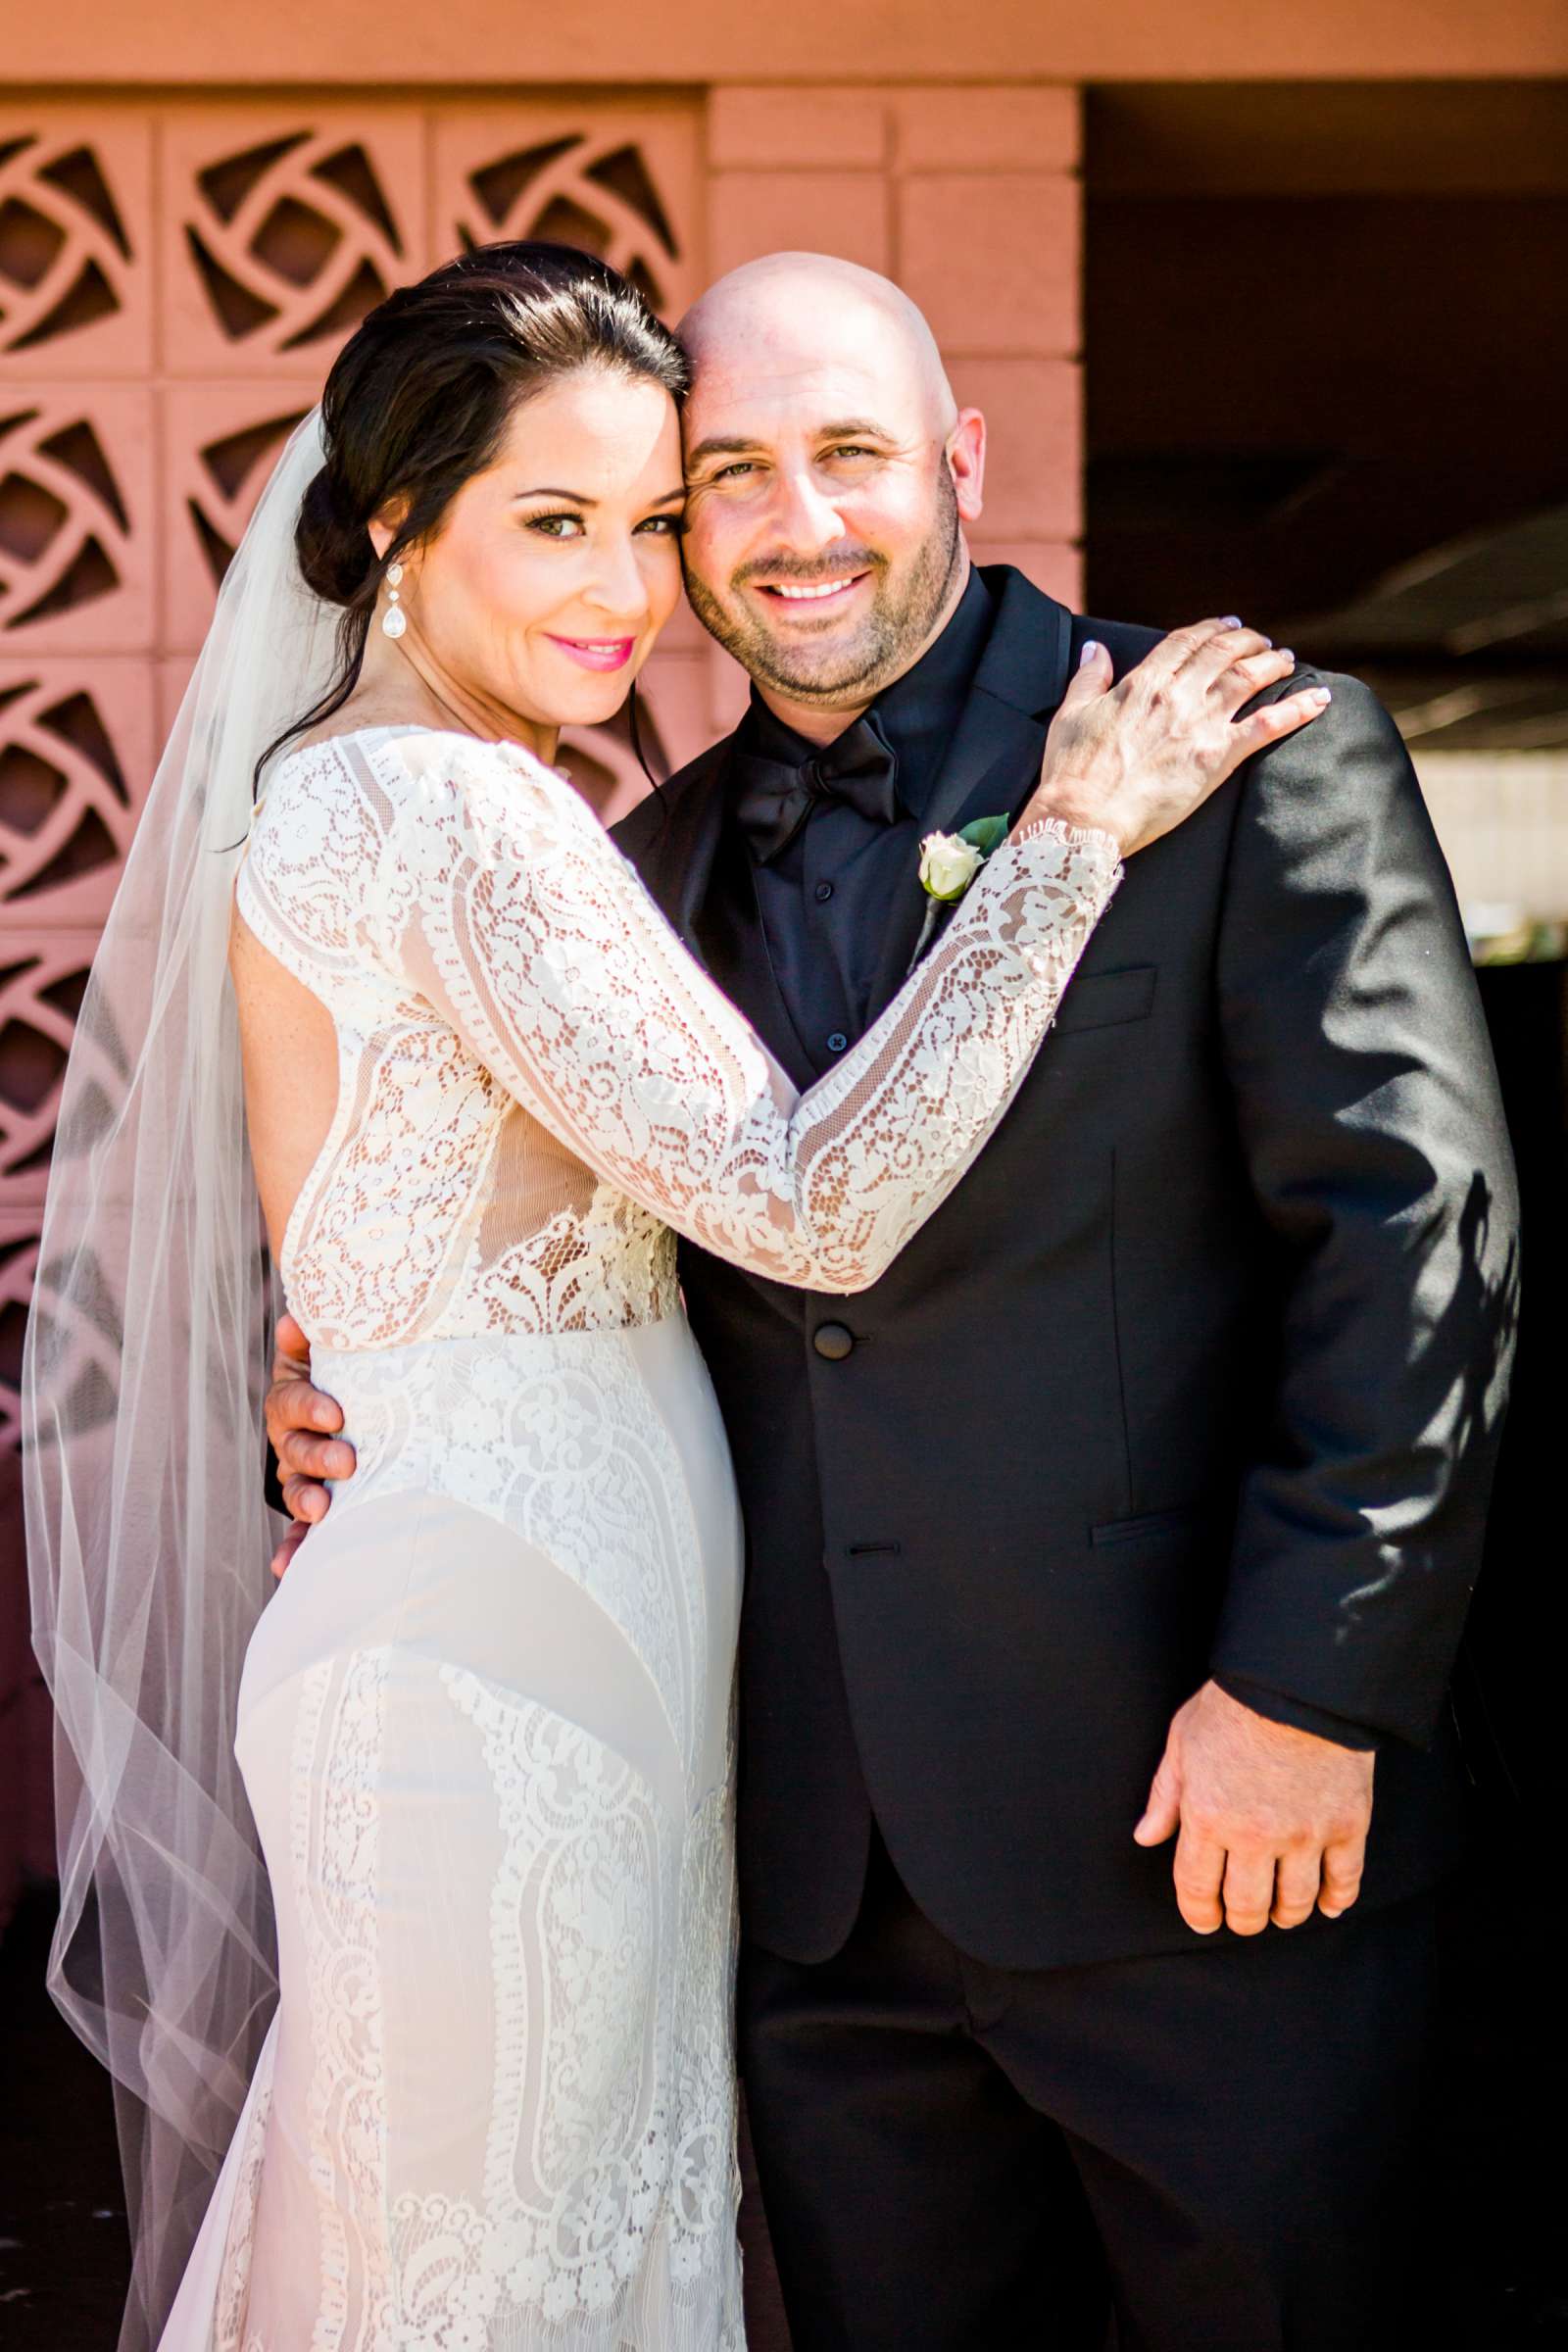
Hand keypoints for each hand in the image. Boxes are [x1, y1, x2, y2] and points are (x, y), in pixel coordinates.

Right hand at [264, 1310, 354, 1578]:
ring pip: (296, 1492)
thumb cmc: (352, 1374)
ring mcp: (303, 1478)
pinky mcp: (317, 1509)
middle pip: (295, 1451)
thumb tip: (294, 1320)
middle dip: (317, 1456)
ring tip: (320, 1511)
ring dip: (305, 1502)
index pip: (290, 1403)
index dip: (308, 1408)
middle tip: (347, 1461)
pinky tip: (286, 1569)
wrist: (367, 1404)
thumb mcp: (335, 1353)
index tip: (336, 1413)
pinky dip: (294, 1550)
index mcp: (293, 1403)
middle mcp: (292, 1442)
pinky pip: (301, 1532)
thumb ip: (318, 1339)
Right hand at [1024, 619, 1331, 857]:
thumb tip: (1096, 648)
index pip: (1186, 641)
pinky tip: (1319, 698)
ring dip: (1272, 663)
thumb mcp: (1071, 715)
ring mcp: (1200, 724)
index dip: (1210, 628)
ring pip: (1249, 677)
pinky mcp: (1217, 757)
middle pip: (1224, 652)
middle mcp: (1177, 694)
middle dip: (1247, 640)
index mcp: (1142, 682)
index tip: (1226, 625)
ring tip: (1286, 659)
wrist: (1084, 817)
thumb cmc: (1071, 772)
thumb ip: (1088, 677)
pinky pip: (1267, 725)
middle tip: (1260, 640)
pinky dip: (1297, 708)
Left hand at [1133, 1679, 1373, 1935]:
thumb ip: (1165, 1796)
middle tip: (1243, 1919)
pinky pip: (1344, 1881)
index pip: (1198, 1888)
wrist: (1297, 1682)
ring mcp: (1304, 1835)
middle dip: (1242, 1920)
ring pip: (1296, 1902)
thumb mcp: (1182, 1742)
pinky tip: (1327, 1905)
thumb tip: (1146, 1836)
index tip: (1204, 1921)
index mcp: (1208, 1818)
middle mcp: (1255, 1836)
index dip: (1200, 1913)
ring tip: (1281, 1912)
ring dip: (1286, 1915)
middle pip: (1248, 1905)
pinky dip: (1337, 1900)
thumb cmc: (1233, 1705)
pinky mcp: (1346, 1826)